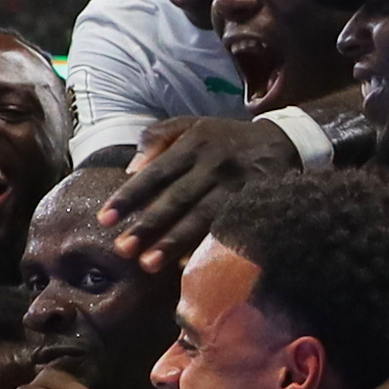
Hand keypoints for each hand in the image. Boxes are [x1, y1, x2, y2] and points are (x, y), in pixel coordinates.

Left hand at [99, 113, 309, 271]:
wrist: (282, 141)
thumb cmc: (224, 139)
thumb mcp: (191, 125)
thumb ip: (157, 138)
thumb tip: (131, 169)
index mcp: (194, 143)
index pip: (155, 173)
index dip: (129, 197)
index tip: (105, 219)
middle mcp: (214, 164)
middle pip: (176, 198)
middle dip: (148, 225)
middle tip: (123, 249)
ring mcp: (236, 186)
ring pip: (201, 217)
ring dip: (174, 242)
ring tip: (149, 263)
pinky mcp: (254, 204)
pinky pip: (227, 228)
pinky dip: (207, 246)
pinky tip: (188, 262)